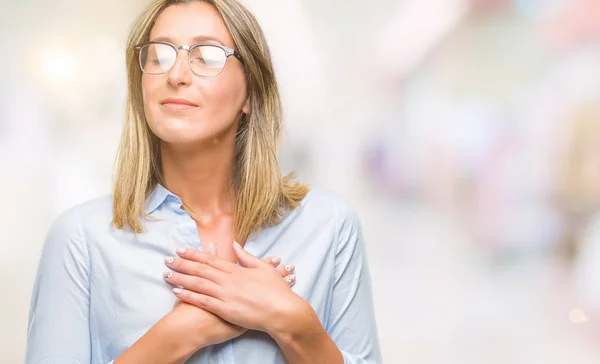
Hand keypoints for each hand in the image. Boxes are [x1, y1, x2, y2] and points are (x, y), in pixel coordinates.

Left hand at [163, 242, 307, 333]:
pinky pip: (203, 301)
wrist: (282, 311)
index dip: (194, 254)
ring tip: (166, 273)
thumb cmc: (276, 291)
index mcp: (237, 270)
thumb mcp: (263, 269)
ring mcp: (225, 294)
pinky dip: (189, 296)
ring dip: (181, 278)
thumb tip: (235, 244)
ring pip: (198, 284)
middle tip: (167, 259)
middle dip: (182, 263)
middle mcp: (228, 280)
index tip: (181, 250)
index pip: (211, 259)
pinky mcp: (225, 309)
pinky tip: (177, 292)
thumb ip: (247, 257)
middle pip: (200, 269)